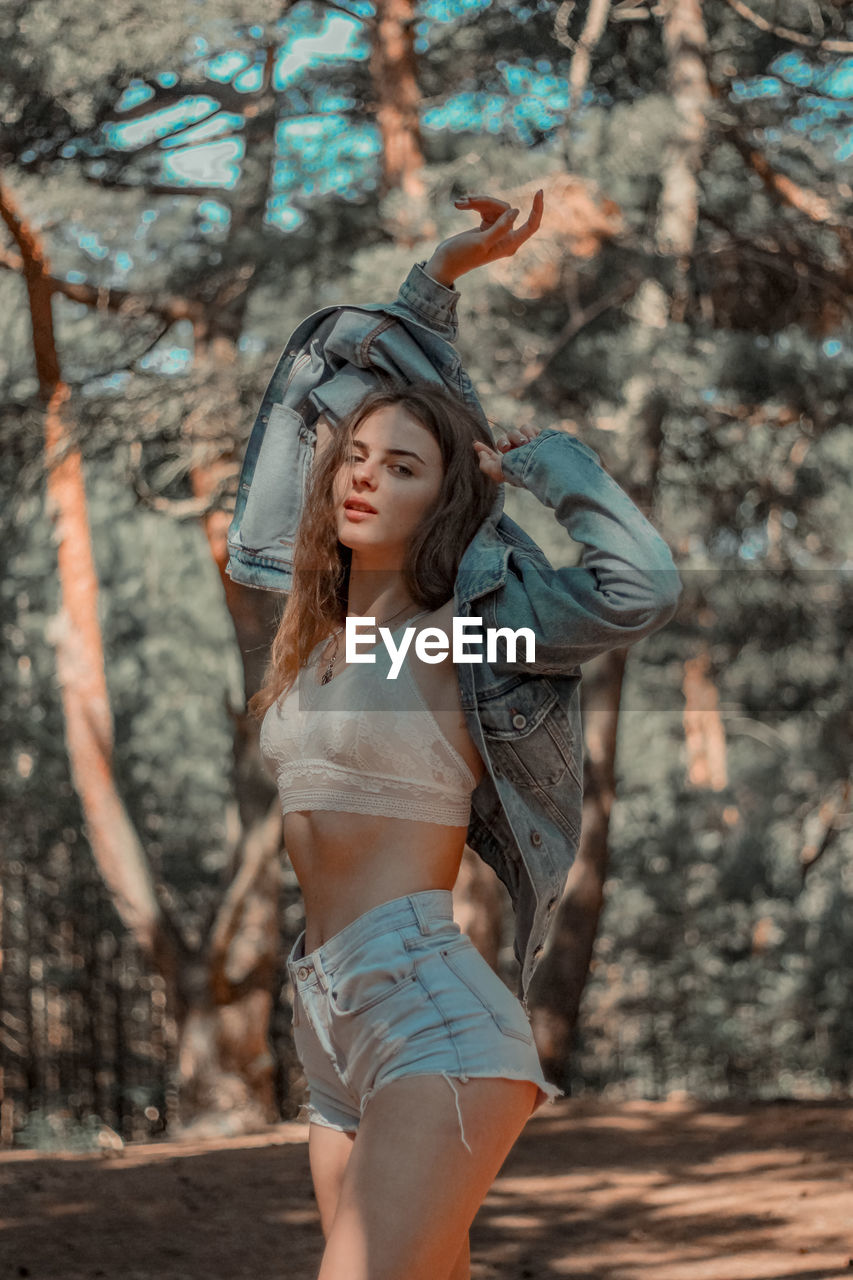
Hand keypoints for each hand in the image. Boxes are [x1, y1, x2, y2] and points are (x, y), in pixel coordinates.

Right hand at [425, 191, 543, 287]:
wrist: (444, 263)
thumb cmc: (462, 256)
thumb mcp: (481, 242)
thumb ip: (500, 228)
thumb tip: (516, 212)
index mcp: (510, 244)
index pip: (531, 225)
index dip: (537, 209)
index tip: (539, 191)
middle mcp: (506, 238)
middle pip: (506, 209)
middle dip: (486, 202)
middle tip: (466, 201)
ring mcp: (496, 231)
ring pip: (494, 206)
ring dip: (477, 202)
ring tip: (459, 203)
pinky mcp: (486, 226)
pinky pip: (485, 208)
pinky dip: (473, 205)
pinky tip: (460, 205)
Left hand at [473, 425, 541, 483]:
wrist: (542, 462)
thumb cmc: (519, 470)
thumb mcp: (497, 472)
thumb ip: (485, 464)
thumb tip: (480, 452)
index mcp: (508, 465)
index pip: (493, 456)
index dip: (483, 450)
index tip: (475, 443)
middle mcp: (517, 455)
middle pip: (503, 441)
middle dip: (503, 442)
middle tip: (506, 448)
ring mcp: (527, 444)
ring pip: (514, 432)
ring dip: (517, 437)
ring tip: (526, 444)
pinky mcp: (538, 436)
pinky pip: (526, 427)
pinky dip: (528, 432)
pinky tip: (533, 440)